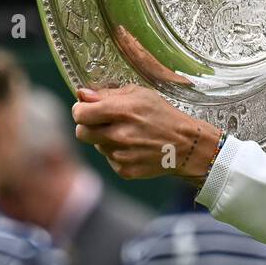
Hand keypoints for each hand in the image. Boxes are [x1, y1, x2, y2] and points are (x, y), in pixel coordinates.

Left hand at [71, 83, 220, 182]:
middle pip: (81, 132)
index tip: (88, 109)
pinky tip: (133, 147)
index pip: (79, 113)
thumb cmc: (163, 115)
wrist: (186, 145)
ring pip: (96, 146)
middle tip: (102, 122)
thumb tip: (81, 94)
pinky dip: (116, 153)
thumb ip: (107, 94)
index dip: (81, 110)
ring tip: (127, 134)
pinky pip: (109, 159)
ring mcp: (120, 155)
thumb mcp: (139, 95)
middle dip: (88, 126)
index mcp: (121, 111)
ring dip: (104, 139)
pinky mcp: (124, 170)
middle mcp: (119, 134)